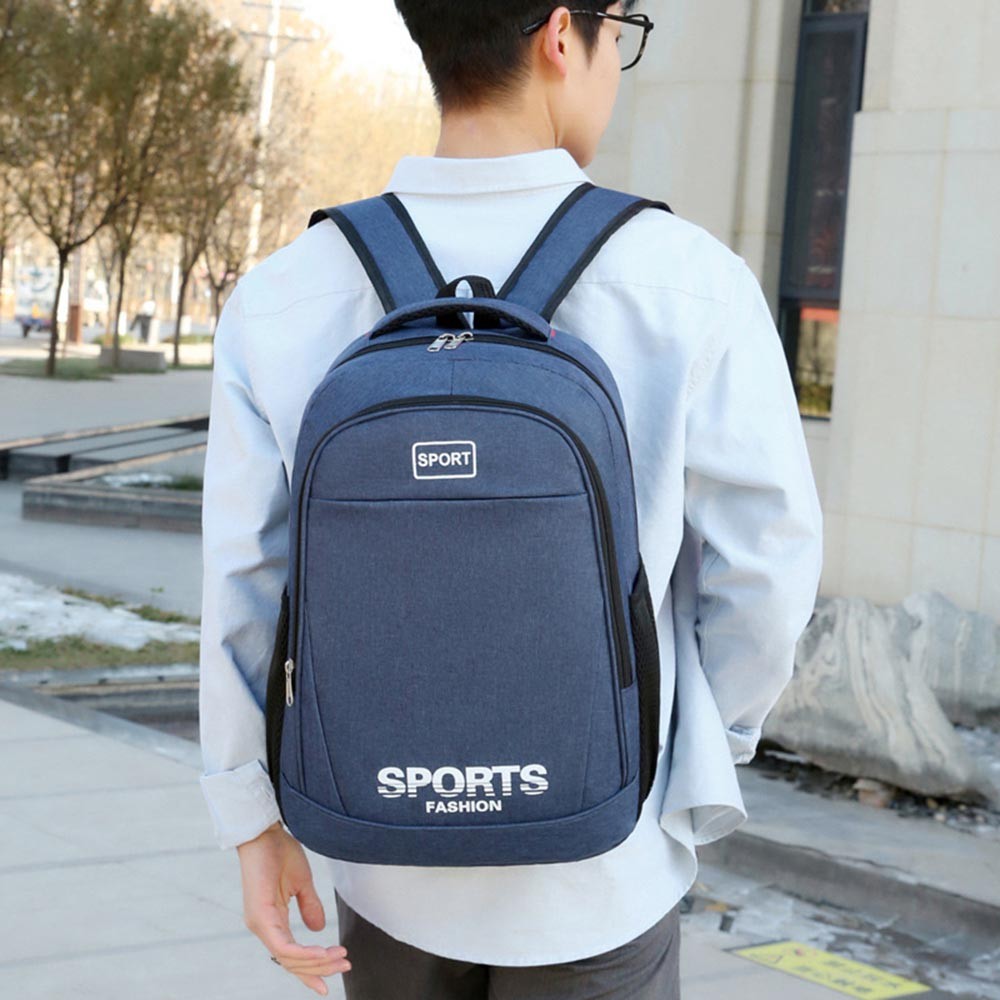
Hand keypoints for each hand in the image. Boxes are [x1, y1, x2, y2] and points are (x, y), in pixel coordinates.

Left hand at [237, 820, 350, 995]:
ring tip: (341, 957)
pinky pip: (283, 945)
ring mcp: (260, 923)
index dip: (308, 972)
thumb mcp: (300, 882)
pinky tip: (323, 951)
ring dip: (317, 961)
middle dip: (319, 969)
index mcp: (271, 920)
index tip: (327, 986)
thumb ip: (309, 906)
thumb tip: (318, 930)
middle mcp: (263, 927)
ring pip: (288, 957)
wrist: (264, 832)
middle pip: (291, 961)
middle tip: (345, 967)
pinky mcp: (261, 916)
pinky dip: (304, 951)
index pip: (290, 954)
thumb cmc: (278, 852)